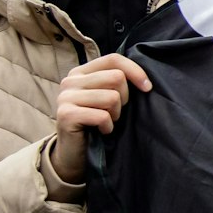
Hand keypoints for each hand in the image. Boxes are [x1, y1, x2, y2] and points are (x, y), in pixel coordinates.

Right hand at [52, 53, 151, 183]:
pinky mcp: (66, 115)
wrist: (74, 153)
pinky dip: (108, 126)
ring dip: (115, 115)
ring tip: (107, 122)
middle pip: (116, 77)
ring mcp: (65, 97)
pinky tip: (102, 131)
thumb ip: (116, 82)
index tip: (147, 88)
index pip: (113, 59)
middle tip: (115, 112)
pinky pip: (102, 116)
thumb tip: (145, 78)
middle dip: (124, 98)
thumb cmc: (95, 123)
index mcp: (81, 72)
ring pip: (111, 97)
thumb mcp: (105, 97)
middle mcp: (70, 80)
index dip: (135, 71)